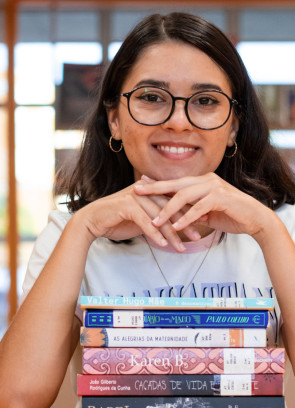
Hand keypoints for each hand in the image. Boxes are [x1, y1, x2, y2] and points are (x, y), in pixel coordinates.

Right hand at [76, 179, 199, 251]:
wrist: (93, 221)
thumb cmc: (117, 220)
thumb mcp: (141, 218)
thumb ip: (157, 218)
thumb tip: (176, 225)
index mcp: (150, 190)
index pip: (174, 200)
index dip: (189, 211)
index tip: (203, 223)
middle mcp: (144, 190)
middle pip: (170, 207)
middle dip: (185, 222)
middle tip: (198, 236)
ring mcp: (135, 196)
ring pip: (159, 216)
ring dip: (172, 233)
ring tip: (182, 247)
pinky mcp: (126, 205)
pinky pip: (145, 221)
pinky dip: (154, 234)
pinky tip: (163, 245)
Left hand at [134, 172, 272, 237]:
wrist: (255, 219)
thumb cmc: (231, 215)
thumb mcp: (207, 213)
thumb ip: (192, 211)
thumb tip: (178, 218)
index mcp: (202, 181)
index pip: (175, 182)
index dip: (157, 183)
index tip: (139, 184)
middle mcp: (206, 180)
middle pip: (175, 184)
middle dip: (154, 188)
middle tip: (136, 191)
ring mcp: (214, 187)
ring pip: (184, 196)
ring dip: (168, 210)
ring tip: (154, 221)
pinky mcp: (220, 198)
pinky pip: (198, 208)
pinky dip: (186, 219)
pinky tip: (175, 227)